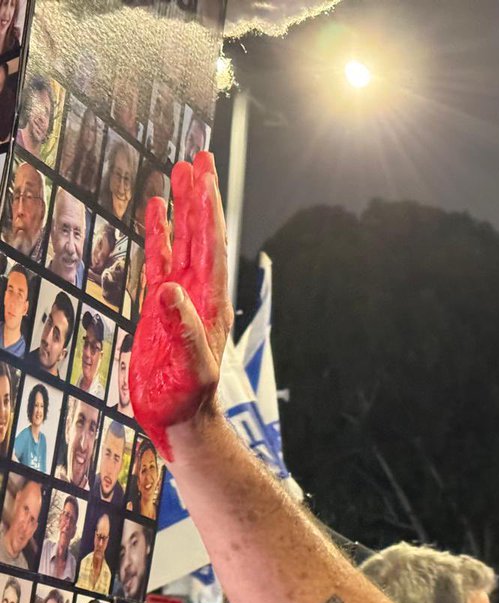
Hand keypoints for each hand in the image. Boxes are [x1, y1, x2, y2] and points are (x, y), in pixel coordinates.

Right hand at [129, 152, 231, 459]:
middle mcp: (199, 291)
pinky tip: (155, 211)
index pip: (212, 244)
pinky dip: (159, 233)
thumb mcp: (190, 366)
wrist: (180, 419)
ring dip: (182, 207)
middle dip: (201, 196)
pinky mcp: (161, 306)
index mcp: (210, 300)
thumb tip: (169, 289)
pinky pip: (160, 259)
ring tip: (179, 171)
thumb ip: (183, 330)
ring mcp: (180, 296)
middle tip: (199, 157)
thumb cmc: (189, 400)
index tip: (207, 174)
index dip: (210, 209)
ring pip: (182, 239)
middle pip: (202, 233)